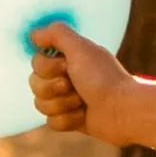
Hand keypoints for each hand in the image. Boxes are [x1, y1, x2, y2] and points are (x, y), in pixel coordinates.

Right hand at [28, 18, 129, 137]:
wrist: (122, 110)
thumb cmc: (103, 78)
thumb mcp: (80, 48)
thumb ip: (56, 34)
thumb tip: (33, 34)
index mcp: (67, 58)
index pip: (36, 62)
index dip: (47, 67)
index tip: (66, 65)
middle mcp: (65, 76)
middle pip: (34, 83)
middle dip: (54, 87)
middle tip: (73, 85)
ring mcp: (67, 99)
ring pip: (40, 104)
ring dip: (62, 104)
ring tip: (82, 102)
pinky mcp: (70, 119)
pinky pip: (52, 122)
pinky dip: (68, 120)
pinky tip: (83, 115)